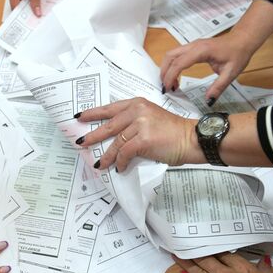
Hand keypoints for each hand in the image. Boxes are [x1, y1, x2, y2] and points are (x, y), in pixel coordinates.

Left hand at [75, 98, 201, 171]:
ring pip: (116, 143)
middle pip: (109, 125)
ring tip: (100, 164)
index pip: (110, 108)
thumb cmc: (173, 133)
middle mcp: (137, 111)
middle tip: (81, 142)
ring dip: (107, 156)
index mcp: (137, 104)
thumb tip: (115, 138)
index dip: (93, 113)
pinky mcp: (144, 139)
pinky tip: (120, 168)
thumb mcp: (151, 119)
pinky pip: (125, 153)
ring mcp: (140, 124)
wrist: (192, 139)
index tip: (80, 117)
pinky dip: (120, 162)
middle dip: (93, 135)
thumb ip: (133, 123)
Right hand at [160, 30, 252, 104]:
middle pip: (170, 57)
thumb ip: (218, 87)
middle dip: (164, 73)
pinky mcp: (192, 47)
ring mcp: (192, 45)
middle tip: (167, 88)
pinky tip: (177, 76)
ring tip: (172, 84)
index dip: (170, 76)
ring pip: (171, 55)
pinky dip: (172, 66)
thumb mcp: (231, 73)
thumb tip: (208, 101)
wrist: (242, 40)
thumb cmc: (238, 53)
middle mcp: (194, 45)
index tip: (168, 89)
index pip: (179, 63)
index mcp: (202, 51)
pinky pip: (176, 55)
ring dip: (167, 69)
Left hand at [174, 254, 272, 272]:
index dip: (212, 248)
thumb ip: (266, 270)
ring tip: (178, 256)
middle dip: (194, 253)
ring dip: (187, 264)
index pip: (222, 254)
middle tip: (185, 246)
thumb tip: (264, 261)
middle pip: (206, 260)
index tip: (205, 244)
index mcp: (242, 269)